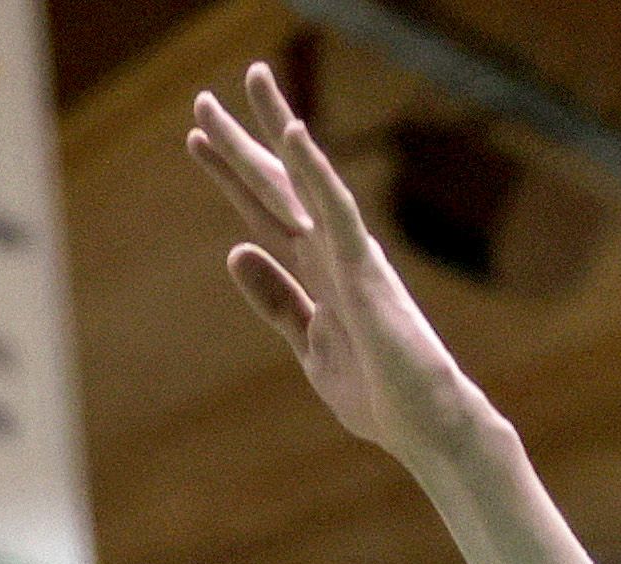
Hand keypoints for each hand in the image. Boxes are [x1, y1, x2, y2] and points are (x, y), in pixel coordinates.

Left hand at [190, 64, 484, 464]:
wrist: (423, 425)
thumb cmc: (376, 392)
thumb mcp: (308, 346)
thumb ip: (276, 300)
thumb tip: (236, 251)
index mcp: (315, 273)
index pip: (264, 214)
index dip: (230, 177)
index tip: (197, 142)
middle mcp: (330, 252)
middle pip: (275, 186)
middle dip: (239, 143)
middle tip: (202, 101)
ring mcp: (348, 256)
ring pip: (302, 182)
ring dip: (274, 131)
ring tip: (251, 80)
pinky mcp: (365, 270)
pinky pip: (335, 210)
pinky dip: (314, 171)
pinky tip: (292, 134)